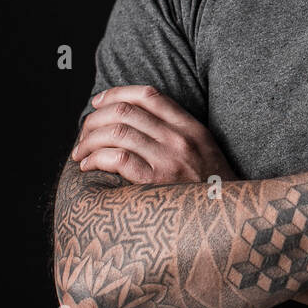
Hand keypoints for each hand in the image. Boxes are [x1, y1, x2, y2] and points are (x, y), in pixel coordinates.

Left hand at [72, 85, 238, 184]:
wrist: (227, 214)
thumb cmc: (210, 184)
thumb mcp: (203, 148)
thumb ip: (176, 130)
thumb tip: (134, 119)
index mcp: (190, 126)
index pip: (148, 95)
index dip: (116, 93)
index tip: (98, 102)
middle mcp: (179, 138)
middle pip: (125, 112)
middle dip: (94, 120)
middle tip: (83, 134)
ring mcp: (168, 159)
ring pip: (116, 133)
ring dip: (89, 141)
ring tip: (81, 152)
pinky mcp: (155, 181)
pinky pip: (117, 159)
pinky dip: (96, 159)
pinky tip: (88, 166)